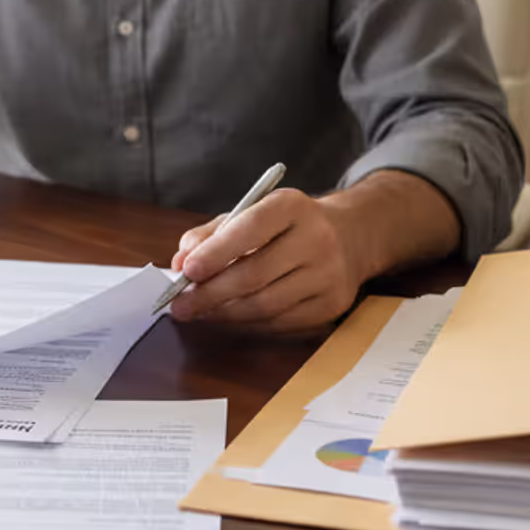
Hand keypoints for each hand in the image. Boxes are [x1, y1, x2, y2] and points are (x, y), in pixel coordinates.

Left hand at [166, 188, 364, 332]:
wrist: (349, 237)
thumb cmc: (287, 226)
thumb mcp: (252, 213)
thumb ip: (212, 233)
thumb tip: (180, 261)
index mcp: (292, 206)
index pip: (250, 230)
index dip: (215, 253)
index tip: (186, 272)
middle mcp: (316, 238)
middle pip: (255, 274)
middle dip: (210, 294)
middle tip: (180, 305)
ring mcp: (328, 274)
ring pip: (266, 304)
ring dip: (225, 313)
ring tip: (200, 313)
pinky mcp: (332, 304)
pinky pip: (280, 322)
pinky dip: (249, 322)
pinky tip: (230, 317)